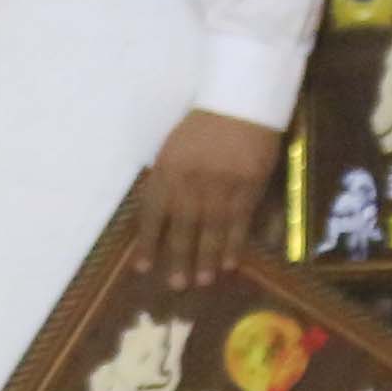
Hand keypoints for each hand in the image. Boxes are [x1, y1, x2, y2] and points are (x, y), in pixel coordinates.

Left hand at [124, 108, 281, 291]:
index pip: (153, 213)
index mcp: (167, 170)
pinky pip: (239, 222)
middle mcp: (191, 182)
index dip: (148, 242)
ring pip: (211, 230)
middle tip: (176, 285)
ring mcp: (221, 186)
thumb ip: (165, 181)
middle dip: (178, 258)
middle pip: (183, 227)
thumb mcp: (172, 150)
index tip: (143, 268)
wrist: (241, 105)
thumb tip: (159, 217)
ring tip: (201, 281)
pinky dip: (233, 245)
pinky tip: (228, 263)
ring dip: (206, 258)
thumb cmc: (202, 127)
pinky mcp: (248, 188)